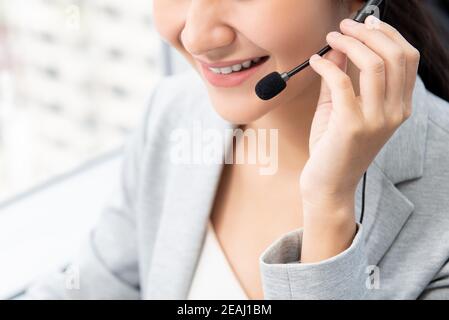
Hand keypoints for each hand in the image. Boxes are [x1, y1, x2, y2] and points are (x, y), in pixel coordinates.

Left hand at [299, 16, 419, 262]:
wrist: (328, 184)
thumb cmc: (334, 147)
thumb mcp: (341, 108)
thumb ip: (342, 77)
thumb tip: (338, 45)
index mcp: (399, 107)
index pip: (407, 59)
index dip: (388, 34)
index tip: (367, 22)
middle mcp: (394, 112)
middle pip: (394, 56)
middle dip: (368, 32)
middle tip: (345, 25)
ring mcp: (376, 120)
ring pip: (374, 65)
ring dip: (351, 43)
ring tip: (331, 36)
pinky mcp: (351, 125)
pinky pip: (342, 82)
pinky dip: (327, 65)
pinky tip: (315, 61)